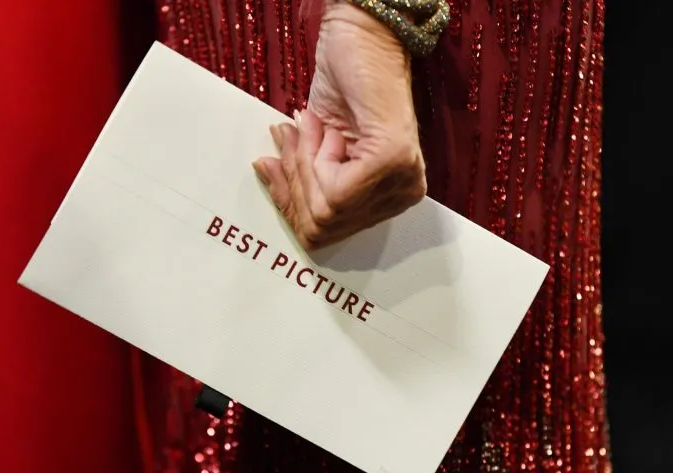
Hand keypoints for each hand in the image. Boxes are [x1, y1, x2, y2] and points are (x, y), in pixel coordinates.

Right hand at [252, 1, 426, 249]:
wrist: (360, 38)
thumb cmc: (342, 84)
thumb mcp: (314, 146)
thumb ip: (304, 180)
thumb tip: (269, 185)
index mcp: (391, 196)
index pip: (329, 234)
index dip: (290, 205)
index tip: (271, 166)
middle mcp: (404, 194)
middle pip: (325, 227)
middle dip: (294, 185)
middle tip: (290, 140)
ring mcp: (401, 181)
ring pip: (327, 212)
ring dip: (303, 166)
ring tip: (309, 128)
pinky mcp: (391, 162)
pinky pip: (334, 190)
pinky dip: (314, 157)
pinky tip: (324, 127)